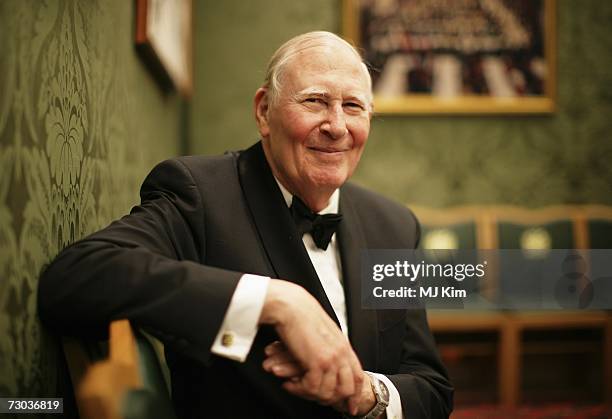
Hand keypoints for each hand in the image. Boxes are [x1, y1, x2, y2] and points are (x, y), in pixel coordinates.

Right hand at [259, 280, 364, 413]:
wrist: (291, 306)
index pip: (358, 376)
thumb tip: (327, 359)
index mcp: (343, 346)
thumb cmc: (301, 316)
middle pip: (347, 388)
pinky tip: (289, 383)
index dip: (356, 395)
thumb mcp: (323, 331)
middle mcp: (341, 353)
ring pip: (328, 392)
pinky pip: (312, 388)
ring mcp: (331, 358)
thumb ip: (329, 345)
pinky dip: (299, 389)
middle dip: (334, 400)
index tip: (351, 406)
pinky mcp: (317, 362)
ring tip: (296, 388)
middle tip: (318, 402)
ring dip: (311, 395)